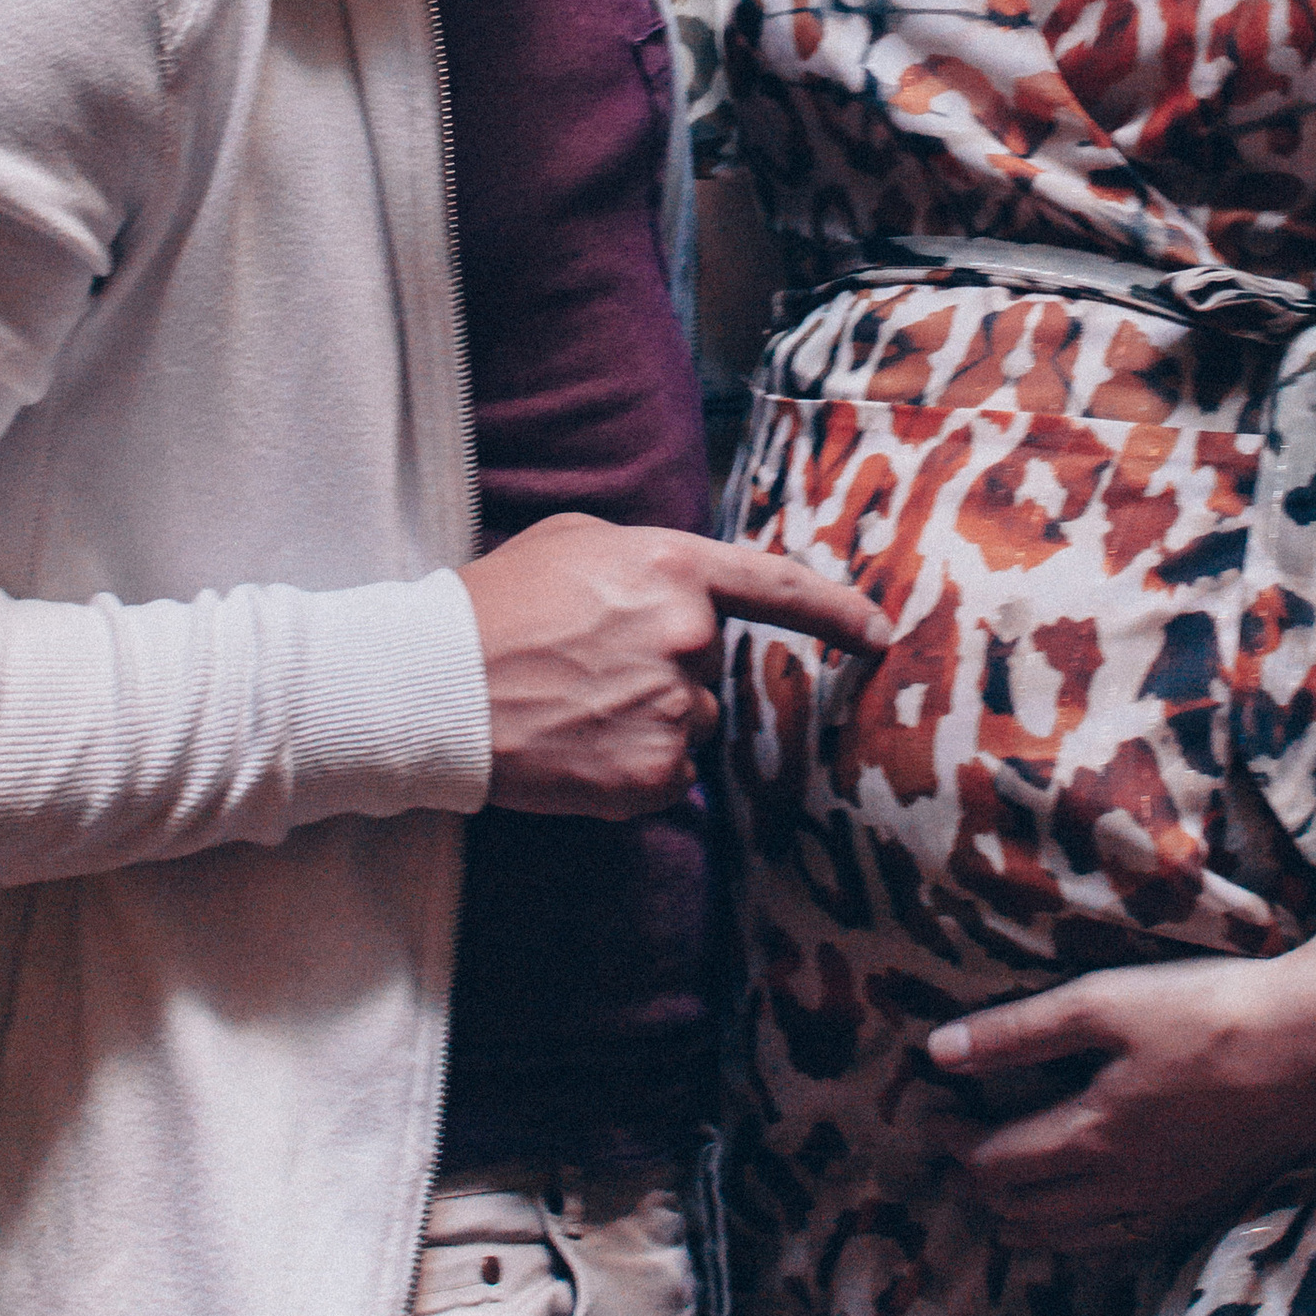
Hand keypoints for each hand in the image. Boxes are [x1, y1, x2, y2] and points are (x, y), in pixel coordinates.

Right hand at [463, 515, 888, 820]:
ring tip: (573, 706)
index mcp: (676, 570)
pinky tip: (578, 748)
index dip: (839, 613)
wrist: (436, 685)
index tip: (879, 635)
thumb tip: (686, 590)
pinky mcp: (651, 776)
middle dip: (664, 668)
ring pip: (690, 724)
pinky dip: (632, 768)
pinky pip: (667, 775)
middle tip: (588, 666)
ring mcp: (673, 712)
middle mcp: (689, 639)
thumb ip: (649, 559)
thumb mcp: (575, 540)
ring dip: (647, 719)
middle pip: (712, 667)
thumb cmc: (496, 603)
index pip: (780, 590)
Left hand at [925, 948, 1315, 1258]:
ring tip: (1006, 1189)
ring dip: (1026, 1220)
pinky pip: (1124, 1246)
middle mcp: (1122, 1190)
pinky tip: (1087, 1213)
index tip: (933, 1112)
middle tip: (961, 1147)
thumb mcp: (1105, 1003)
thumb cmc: (1211, 1012)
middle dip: (980, 1184)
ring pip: (1072, 1241)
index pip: (991, 1165)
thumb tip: (937, 1053)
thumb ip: (1017, 1033)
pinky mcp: (1206, 1206)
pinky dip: (1085, 1238)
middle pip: (1024, 1213)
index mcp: (1089, 1139)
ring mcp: (1168, 1207)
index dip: (951, 1143)